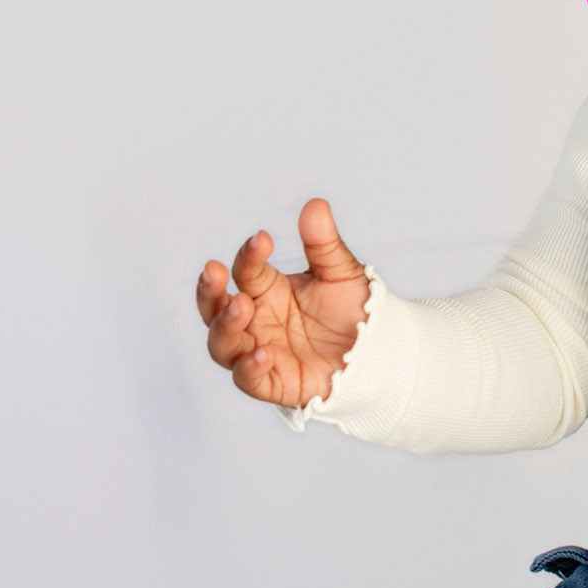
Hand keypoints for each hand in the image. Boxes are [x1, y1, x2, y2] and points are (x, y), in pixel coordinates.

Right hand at [197, 198, 369, 407]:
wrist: (377, 351)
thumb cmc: (353, 310)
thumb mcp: (341, 273)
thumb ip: (324, 244)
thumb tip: (316, 205)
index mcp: (267, 289)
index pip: (246, 269)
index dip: (249, 254)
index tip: (264, 238)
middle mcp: (256, 320)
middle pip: (216, 308)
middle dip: (209, 291)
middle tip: (214, 271)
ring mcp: (259, 351)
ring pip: (222, 344)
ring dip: (225, 326)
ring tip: (242, 307)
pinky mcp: (272, 382)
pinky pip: (248, 379)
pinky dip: (249, 367)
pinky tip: (263, 352)